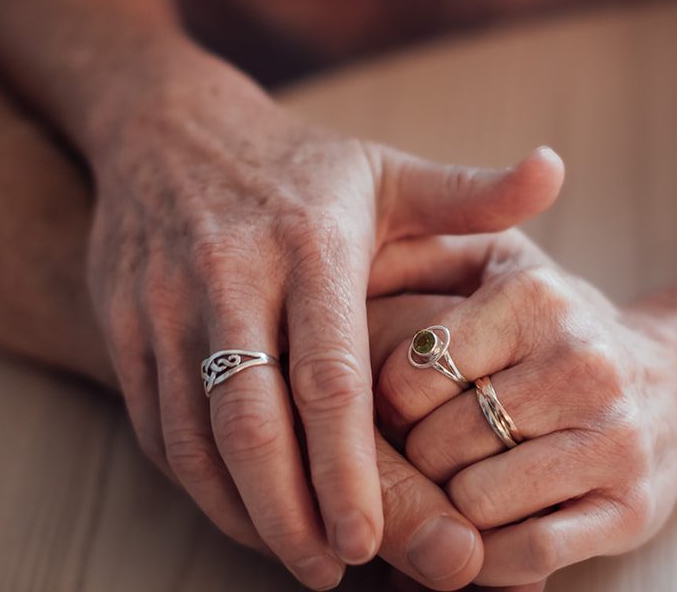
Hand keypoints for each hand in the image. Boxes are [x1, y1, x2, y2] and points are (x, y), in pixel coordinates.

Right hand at [85, 51, 563, 587]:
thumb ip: (471, 193)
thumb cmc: (300, 167)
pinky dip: (198, 485)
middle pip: (252, 422)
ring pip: (194, 436)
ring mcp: (164, 305)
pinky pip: (156, 427)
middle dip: (291, 512)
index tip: (373, 539)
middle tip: (334, 570)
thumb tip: (555, 170)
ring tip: (298, 558)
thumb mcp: (386, 170)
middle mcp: (229, 275)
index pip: (330, 374)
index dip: (348, 467)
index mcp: (310, 243)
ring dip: (242, 511)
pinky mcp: (121, 328)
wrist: (163, 128)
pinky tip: (244, 514)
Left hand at [370, 232, 676, 585]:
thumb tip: (356, 268)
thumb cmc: (554, 335)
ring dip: (456, 508)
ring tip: (469, 483)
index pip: (407, 377)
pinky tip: (496, 528)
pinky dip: (492, 557)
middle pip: (435, 446)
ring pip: (473, 505)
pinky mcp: (628, 508)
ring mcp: (613, 439)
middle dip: (420, 461)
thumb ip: (420, 255)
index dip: (389, 407)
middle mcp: (582, 362)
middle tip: (436, 453)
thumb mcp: (495, 268)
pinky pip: (524, 554)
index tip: (408, 407)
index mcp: (536, 297)